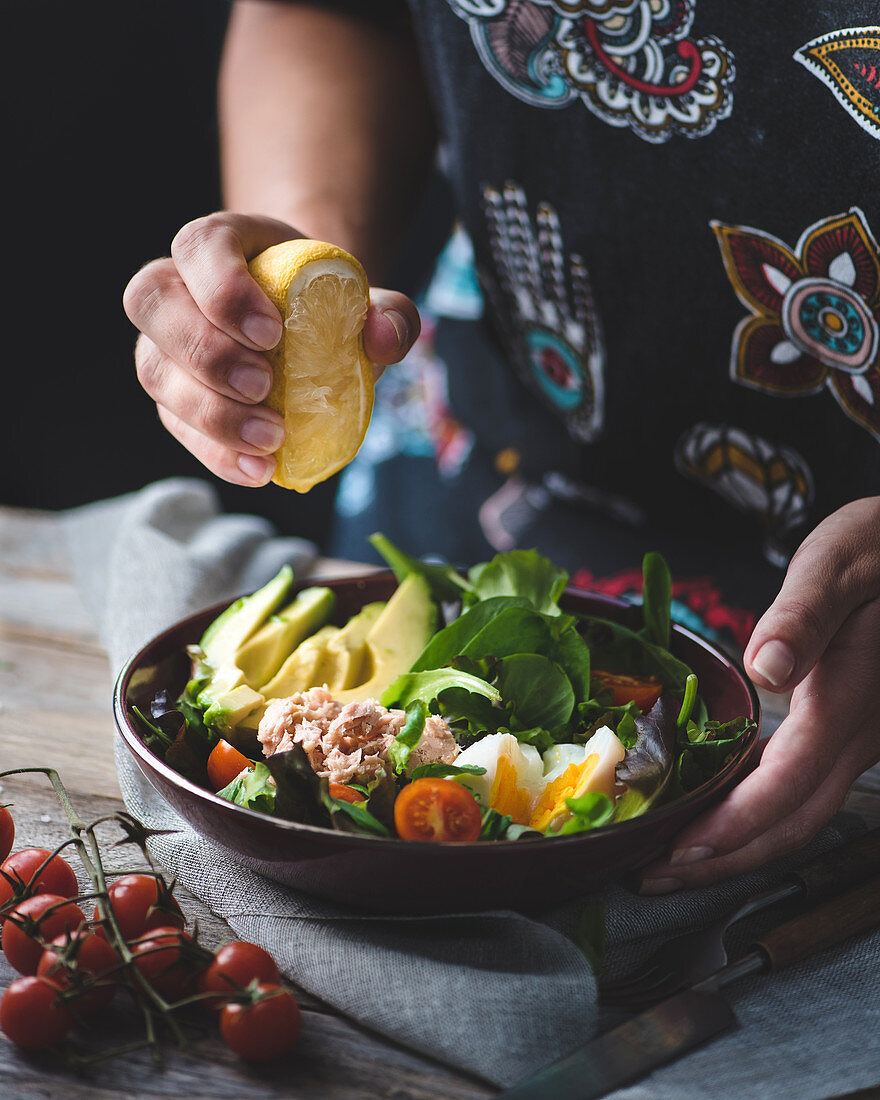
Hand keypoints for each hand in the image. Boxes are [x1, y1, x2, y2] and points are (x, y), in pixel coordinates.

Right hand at [122, 212, 419, 485]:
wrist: (307, 338)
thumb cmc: (328, 308)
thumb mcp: (368, 302)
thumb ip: (389, 312)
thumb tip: (383, 338)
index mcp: (220, 245)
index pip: (199, 245)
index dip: (224, 288)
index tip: (272, 332)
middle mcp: (176, 287)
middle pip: (153, 304)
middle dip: (207, 352)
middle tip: (264, 387)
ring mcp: (166, 344)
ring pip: (154, 370)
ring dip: (210, 412)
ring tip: (271, 438)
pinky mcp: (173, 397)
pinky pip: (176, 425)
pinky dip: (216, 452)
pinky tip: (258, 469)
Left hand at [640, 497, 879, 892]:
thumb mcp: (841, 564)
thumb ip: (806, 613)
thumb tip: (769, 667)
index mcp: (853, 697)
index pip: (791, 779)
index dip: (737, 824)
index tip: (681, 850)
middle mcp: (862, 733)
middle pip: (794, 821)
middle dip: (724, 860)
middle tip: (652, 878)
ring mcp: (861, 739)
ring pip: (802, 815)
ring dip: (738, 848)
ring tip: (673, 864)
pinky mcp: (851, 733)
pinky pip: (803, 792)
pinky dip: (756, 817)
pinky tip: (716, 818)